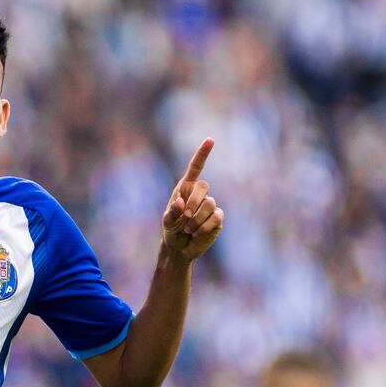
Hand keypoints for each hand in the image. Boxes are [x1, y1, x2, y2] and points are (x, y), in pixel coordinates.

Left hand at [162, 137, 221, 261]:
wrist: (179, 247)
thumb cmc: (171, 230)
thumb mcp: (167, 221)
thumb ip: (172, 212)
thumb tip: (181, 202)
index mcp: (185, 188)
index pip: (196, 167)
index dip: (203, 153)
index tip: (210, 139)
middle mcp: (199, 194)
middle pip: (204, 186)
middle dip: (193, 202)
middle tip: (185, 218)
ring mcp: (210, 205)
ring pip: (210, 204)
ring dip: (196, 219)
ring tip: (188, 229)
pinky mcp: (217, 218)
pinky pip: (215, 218)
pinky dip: (204, 228)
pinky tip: (197, 233)